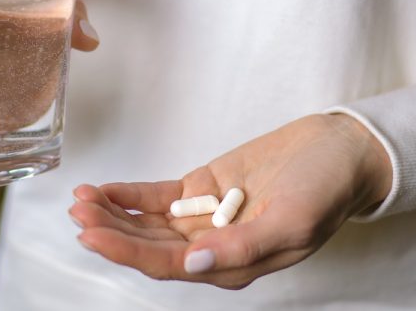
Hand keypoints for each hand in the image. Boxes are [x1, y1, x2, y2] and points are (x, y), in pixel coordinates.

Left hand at [70, 114, 391, 288]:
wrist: (337, 150)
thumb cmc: (324, 189)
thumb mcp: (291, 221)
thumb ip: (242, 247)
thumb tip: (192, 265)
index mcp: (232, 265)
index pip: (169, 265)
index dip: (127, 252)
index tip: (92, 235)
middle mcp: (211, 247)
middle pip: (149, 245)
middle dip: (111, 231)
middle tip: (79, 213)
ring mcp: (203, 216)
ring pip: (147, 222)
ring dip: (113, 214)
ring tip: (82, 199)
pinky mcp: (200, 188)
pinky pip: (158, 196)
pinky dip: (130, 194)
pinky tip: (105, 190)